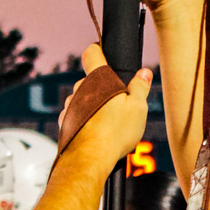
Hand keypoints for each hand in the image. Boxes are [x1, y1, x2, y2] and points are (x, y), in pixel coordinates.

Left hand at [58, 45, 150, 164]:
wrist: (90, 159)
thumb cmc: (115, 132)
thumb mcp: (137, 107)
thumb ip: (140, 87)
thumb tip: (144, 73)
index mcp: (97, 79)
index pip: (92, 53)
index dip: (97, 50)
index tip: (102, 54)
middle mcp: (79, 90)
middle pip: (89, 81)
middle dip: (100, 88)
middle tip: (116, 103)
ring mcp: (69, 107)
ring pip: (81, 100)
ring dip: (91, 107)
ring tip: (107, 123)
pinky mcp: (65, 124)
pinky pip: (75, 117)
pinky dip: (83, 122)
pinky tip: (95, 133)